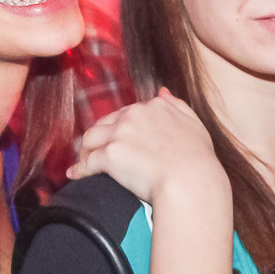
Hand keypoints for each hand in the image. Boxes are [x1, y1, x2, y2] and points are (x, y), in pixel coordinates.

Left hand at [67, 89, 224, 207]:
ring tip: (85, 163)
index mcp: (154, 106)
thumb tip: (162, 91)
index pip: (126, 113)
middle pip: (104, 123)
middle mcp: (134, 115)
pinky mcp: (110, 156)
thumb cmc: (198, 159)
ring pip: (90, 139)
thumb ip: (177, 106)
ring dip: (85, 151)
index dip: (119, 128)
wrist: (191, 181)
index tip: (118, 140)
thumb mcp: (194, 124)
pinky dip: (79, 169)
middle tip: (96, 153)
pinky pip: (87, 162)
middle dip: (99, 138)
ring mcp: (120, 134)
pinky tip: (76, 175)